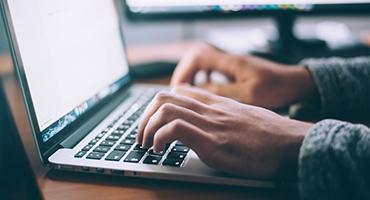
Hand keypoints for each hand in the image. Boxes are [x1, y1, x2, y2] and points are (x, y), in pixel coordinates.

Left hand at [137, 86, 311, 178]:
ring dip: (146, 128)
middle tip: (142, 135)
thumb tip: (210, 124)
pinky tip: (160, 151)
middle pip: (164, 97)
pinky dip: (159, 138)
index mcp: (217, 103)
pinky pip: (175, 129)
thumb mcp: (244, 117)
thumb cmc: (272, 135)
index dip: (158, 105)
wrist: (293, 144)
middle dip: (145, 116)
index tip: (153, 121)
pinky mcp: (213, 142)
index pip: (178, 91)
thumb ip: (224, 116)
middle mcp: (210, 109)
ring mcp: (211, 124)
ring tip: (146, 144)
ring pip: (164, 109)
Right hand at [171, 43, 315, 108]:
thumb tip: (196, 91)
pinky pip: (212, 70)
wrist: (295, 83)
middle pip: (195, 57)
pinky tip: (204, 91)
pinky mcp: (235, 71)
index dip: (184, 72)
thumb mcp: (248, 95)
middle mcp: (229, 60)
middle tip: (179, 92)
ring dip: (192, 76)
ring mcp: (232, 64)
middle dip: (184, 73)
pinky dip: (203, 79)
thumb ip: (221, 92)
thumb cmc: (276, 88)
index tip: (178, 89)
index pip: (197, 57)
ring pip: (203, 63)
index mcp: (230, 62)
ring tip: (187, 93)